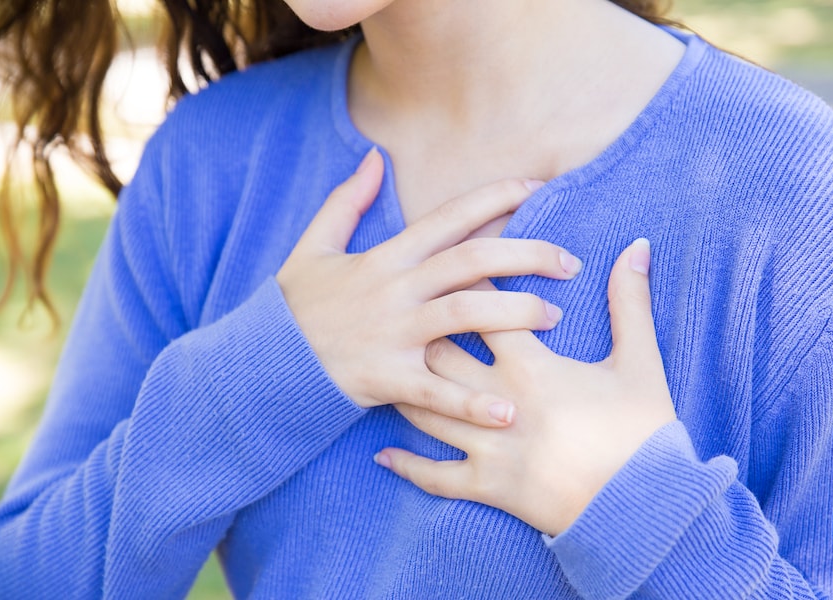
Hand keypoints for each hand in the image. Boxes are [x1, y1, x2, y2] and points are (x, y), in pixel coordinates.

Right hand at [276, 149, 583, 426]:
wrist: (263, 363)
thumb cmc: (295, 308)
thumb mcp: (313, 247)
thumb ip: (345, 201)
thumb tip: (375, 157)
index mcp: (385, 257)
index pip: (449, 218)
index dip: (495, 198)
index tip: (539, 190)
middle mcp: (395, 290)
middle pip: (472, 261)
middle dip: (527, 254)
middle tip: (569, 263)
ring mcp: (393, 333)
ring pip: (465, 313)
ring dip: (515, 313)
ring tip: (554, 317)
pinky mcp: (387, 377)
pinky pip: (437, 390)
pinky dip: (472, 402)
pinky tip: (508, 412)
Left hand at [374, 239, 675, 535]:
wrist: (643, 507)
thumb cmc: (643, 433)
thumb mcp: (640, 363)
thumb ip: (631, 303)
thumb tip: (637, 246)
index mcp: (530, 367)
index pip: (484, 310)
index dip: (467, 284)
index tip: (452, 267)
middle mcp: (496, 401)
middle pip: (439, 355)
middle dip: (424, 332)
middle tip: (411, 316)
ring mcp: (486, 447)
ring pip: (426, 409)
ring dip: (406, 386)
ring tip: (393, 368)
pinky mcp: (485, 486)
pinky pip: (433, 477)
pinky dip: (407, 465)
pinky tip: (383, 455)